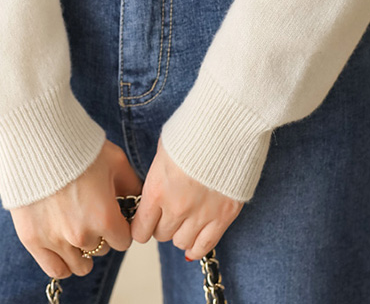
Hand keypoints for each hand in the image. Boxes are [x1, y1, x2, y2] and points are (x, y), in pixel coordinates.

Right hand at [10, 138, 143, 279]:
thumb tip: (138, 200)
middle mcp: (82, 235)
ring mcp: (56, 240)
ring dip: (82, 251)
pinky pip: (55, 269)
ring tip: (77, 230)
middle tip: (90, 213)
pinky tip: (64, 248)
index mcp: (105, 218)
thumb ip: (132, 185)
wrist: (39, 140)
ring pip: (80, 265)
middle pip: (101, 250)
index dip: (120, 227)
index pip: (123, 241)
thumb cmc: (78, 148)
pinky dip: (62, 262)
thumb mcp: (116, 161)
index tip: (113, 216)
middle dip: (100, 234)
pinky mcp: (33, 240)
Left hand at [129, 135, 243, 259]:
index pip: (141, 229)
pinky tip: (196, 238)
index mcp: (157, 189)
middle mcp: (177, 207)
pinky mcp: (224, 216)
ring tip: (186, 218)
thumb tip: (156, 189)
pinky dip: (198, 246)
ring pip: (182, 243)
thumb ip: (158, 176)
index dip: (142, 226)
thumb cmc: (195, 129)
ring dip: (181, 232)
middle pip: (161, 235)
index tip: (145, 220)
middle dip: (163, 224)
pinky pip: (206, 246)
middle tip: (169, 211)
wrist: (228, 123)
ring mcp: (202, 214)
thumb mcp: (164, 149)